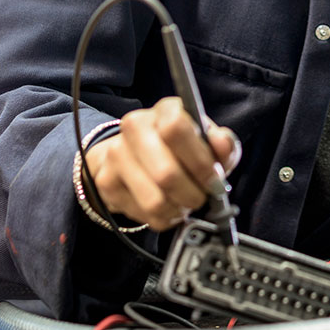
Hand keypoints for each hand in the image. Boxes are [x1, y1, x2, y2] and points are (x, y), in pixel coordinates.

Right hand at [86, 96, 241, 231]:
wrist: (136, 154)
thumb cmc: (181, 148)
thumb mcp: (208, 141)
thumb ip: (222, 144)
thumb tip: (222, 145)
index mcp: (165, 110)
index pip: (176, 129)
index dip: (199, 161)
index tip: (214, 178)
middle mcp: (135, 126)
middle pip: (165, 173)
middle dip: (193, 195)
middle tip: (201, 197)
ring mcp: (116, 154)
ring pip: (155, 201)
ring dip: (178, 210)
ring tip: (184, 203)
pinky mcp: (107, 181)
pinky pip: (143, 215)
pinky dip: (163, 218)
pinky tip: (168, 206)